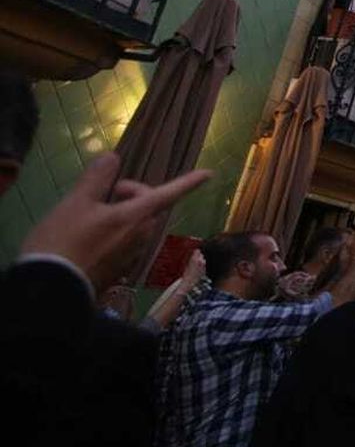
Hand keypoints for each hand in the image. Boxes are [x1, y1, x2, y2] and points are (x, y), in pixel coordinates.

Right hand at [19, 154, 210, 295]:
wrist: (52, 288)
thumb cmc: (64, 241)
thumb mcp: (76, 202)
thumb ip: (98, 177)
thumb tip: (114, 157)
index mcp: (137, 216)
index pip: (168, 193)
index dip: (188, 181)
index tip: (209, 174)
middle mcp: (142, 236)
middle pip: (147, 205)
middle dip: (129, 194)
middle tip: (99, 195)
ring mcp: (133, 255)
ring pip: (135, 223)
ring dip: (121, 213)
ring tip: (87, 217)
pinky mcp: (120, 269)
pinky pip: (125, 242)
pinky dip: (114, 232)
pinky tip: (87, 239)